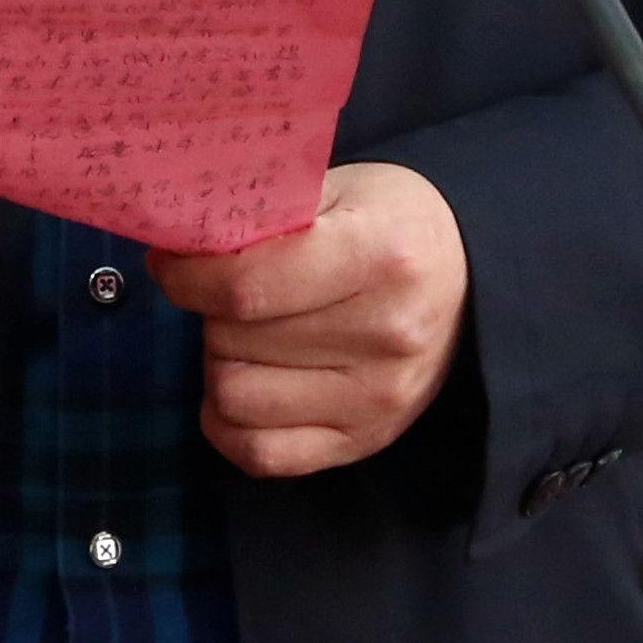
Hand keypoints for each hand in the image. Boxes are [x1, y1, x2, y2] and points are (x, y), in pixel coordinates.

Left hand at [151, 162, 467, 478]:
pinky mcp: (366, 440)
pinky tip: (243, 385)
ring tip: (244, 335)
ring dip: (220, 362)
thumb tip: (174, 245)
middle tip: (224, 292)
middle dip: (209, 313)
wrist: (471, 276)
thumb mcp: (336, 189)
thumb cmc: (389, 223)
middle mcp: (386, 333)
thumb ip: (262, 213)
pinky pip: (259, 454)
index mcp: (379, 255)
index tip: (172, 262)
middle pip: (234, 339)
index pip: (247, 285)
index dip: (188, 277)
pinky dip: (229, 423)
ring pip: (235, 396)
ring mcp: (378, 397)